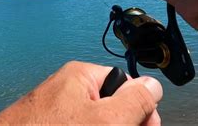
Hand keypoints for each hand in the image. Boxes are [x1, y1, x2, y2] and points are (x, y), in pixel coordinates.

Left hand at [0, 61, 162, 124]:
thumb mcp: (106, 120)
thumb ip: (134, 100)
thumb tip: (153, 86)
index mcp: (79, 77)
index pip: (124, 84)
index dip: (139, 107)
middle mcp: (64, 91)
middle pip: (110, 106)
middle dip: (122, 124)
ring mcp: (53, 112)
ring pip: (93, 121)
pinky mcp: (45, 125)